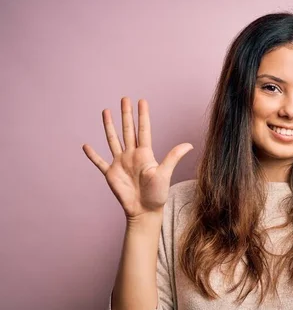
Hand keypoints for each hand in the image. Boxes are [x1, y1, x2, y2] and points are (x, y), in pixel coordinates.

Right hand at [82, 97, 193, 219]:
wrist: (145, 211)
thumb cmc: (157, 194)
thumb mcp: (165, 173)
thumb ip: (173, 157)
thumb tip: (190, 144)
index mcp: (145, 153)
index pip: (143, 129)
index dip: (142, 115)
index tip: (141, 101)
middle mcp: (132, 155)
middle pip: (127, 130)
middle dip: (126, 114)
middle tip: (124, 98)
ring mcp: (120, 163)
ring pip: (113, 140)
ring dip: (109, 126)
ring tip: (106, 111)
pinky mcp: (111, 174)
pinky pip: (99, 162)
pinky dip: (92, 155)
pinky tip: (86, 146)